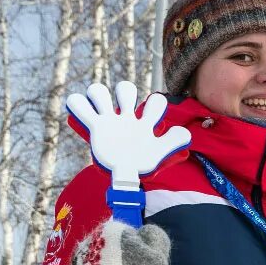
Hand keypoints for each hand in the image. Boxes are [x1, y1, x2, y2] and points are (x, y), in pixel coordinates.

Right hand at [65, 81, 190, 187]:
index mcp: (145, 122)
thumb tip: (186, 134)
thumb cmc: (142, 163)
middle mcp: (126, 117)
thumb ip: (173, 142)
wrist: (124, 176)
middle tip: (124, 110)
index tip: (153, 122)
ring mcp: (109, 120)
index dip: (155, 104)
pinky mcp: (94, 125)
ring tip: (103, 112)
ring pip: (99, 91)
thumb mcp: (159, 153)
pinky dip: (79, 105)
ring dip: (99, 95)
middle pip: (124, 88)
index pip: (154, 101)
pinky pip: (80, 105)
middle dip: (124, 91)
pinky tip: (87, 116)